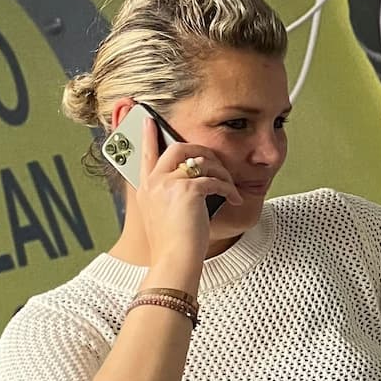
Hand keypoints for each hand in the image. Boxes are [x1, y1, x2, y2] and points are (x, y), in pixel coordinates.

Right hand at [133, 115, 241, 265]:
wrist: (173, 261)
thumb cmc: (172, 245)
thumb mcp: (161, 217)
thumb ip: (167, 197)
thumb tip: (193, 184)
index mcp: (145, 189)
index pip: (145, 155)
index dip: (147, 135)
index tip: (149, 120)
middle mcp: (153, 182)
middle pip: (178, 148)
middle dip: (201, 150)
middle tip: (215, 160)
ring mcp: (168, 184)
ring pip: (201, 161)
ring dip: (221, 172)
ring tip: (229, 186)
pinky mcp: (187, 190)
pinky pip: (215, 180)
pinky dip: (229, 188)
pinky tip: (235, 199)